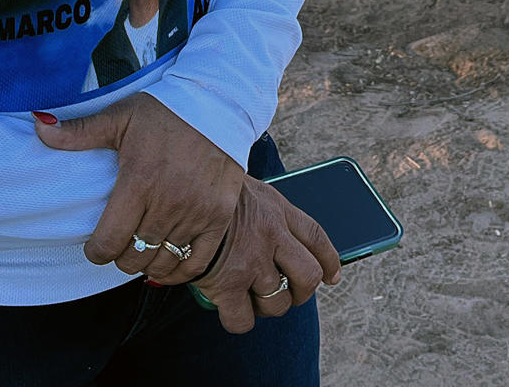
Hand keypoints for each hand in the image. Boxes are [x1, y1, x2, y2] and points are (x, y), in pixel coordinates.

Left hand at [33, 93, 243, 285]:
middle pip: (133, 258)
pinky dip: (179, 270)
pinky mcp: (219, 217)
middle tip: (118, 245)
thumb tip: (39, 127)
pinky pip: (196, 261)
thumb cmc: (165, 110)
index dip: (95, 252)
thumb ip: (79, 132)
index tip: (94, 246)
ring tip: (140, 251)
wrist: (218, 104)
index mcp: (139, 181)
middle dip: (119, 257)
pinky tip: (167, 263)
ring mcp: (197, 212)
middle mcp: (168, 202)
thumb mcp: (120, 117)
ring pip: (162, 262)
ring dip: (146, 264)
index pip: (109, 241)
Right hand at [191, 176, 342, 333]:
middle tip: (288, 293)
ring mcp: (251, 261)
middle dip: (302, 292)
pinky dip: (239, 320)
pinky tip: (230, 309)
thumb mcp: (243, 188)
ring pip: (277, 302)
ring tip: (251, 297)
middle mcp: (271, 235)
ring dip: (268, 306)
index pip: (316, 237)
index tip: (332, 275)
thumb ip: (263, 210)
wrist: (176, 191)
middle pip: (308, 276)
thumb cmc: (205, 191)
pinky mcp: (227, 284)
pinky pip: (243, 319)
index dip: (329, 260)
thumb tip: (271, 231)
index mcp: (277, 209)